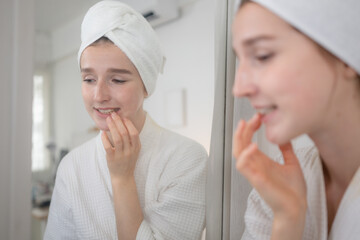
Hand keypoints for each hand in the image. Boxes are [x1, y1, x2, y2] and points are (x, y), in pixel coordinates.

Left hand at [102, 112, 140, 181]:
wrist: (123, 176)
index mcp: (136, 147)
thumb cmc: (128, 161)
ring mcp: (121, 155)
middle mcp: (130, 151)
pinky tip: (102, 133)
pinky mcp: (112, 159)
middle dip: (118, 122)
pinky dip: (105, 139)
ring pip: (117, 138)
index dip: (128, 124)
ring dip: (112, 127)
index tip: (123, 116)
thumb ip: (132, 139)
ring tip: (108, 120)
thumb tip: (124, 123)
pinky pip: (108, 147)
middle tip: (113, 114)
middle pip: (124, 133)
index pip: (134, 133)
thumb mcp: (134, 150)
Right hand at [233, 114, 306, 238]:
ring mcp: (253, 172)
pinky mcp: (256, 180)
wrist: (297, 208)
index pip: (247, 140)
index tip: (258, 117)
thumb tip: (285, 137)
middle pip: (240, 143)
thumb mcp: (291, 163)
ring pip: (237, 152)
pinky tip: (253, 145)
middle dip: (244, 128)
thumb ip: (286, 150)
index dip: (250, 128)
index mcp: (261, 161)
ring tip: (245, 125)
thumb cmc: (293, 190)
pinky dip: (245, 155)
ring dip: (239, 138)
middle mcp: (254, 165)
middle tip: (253, 117)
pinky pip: (243, 166)